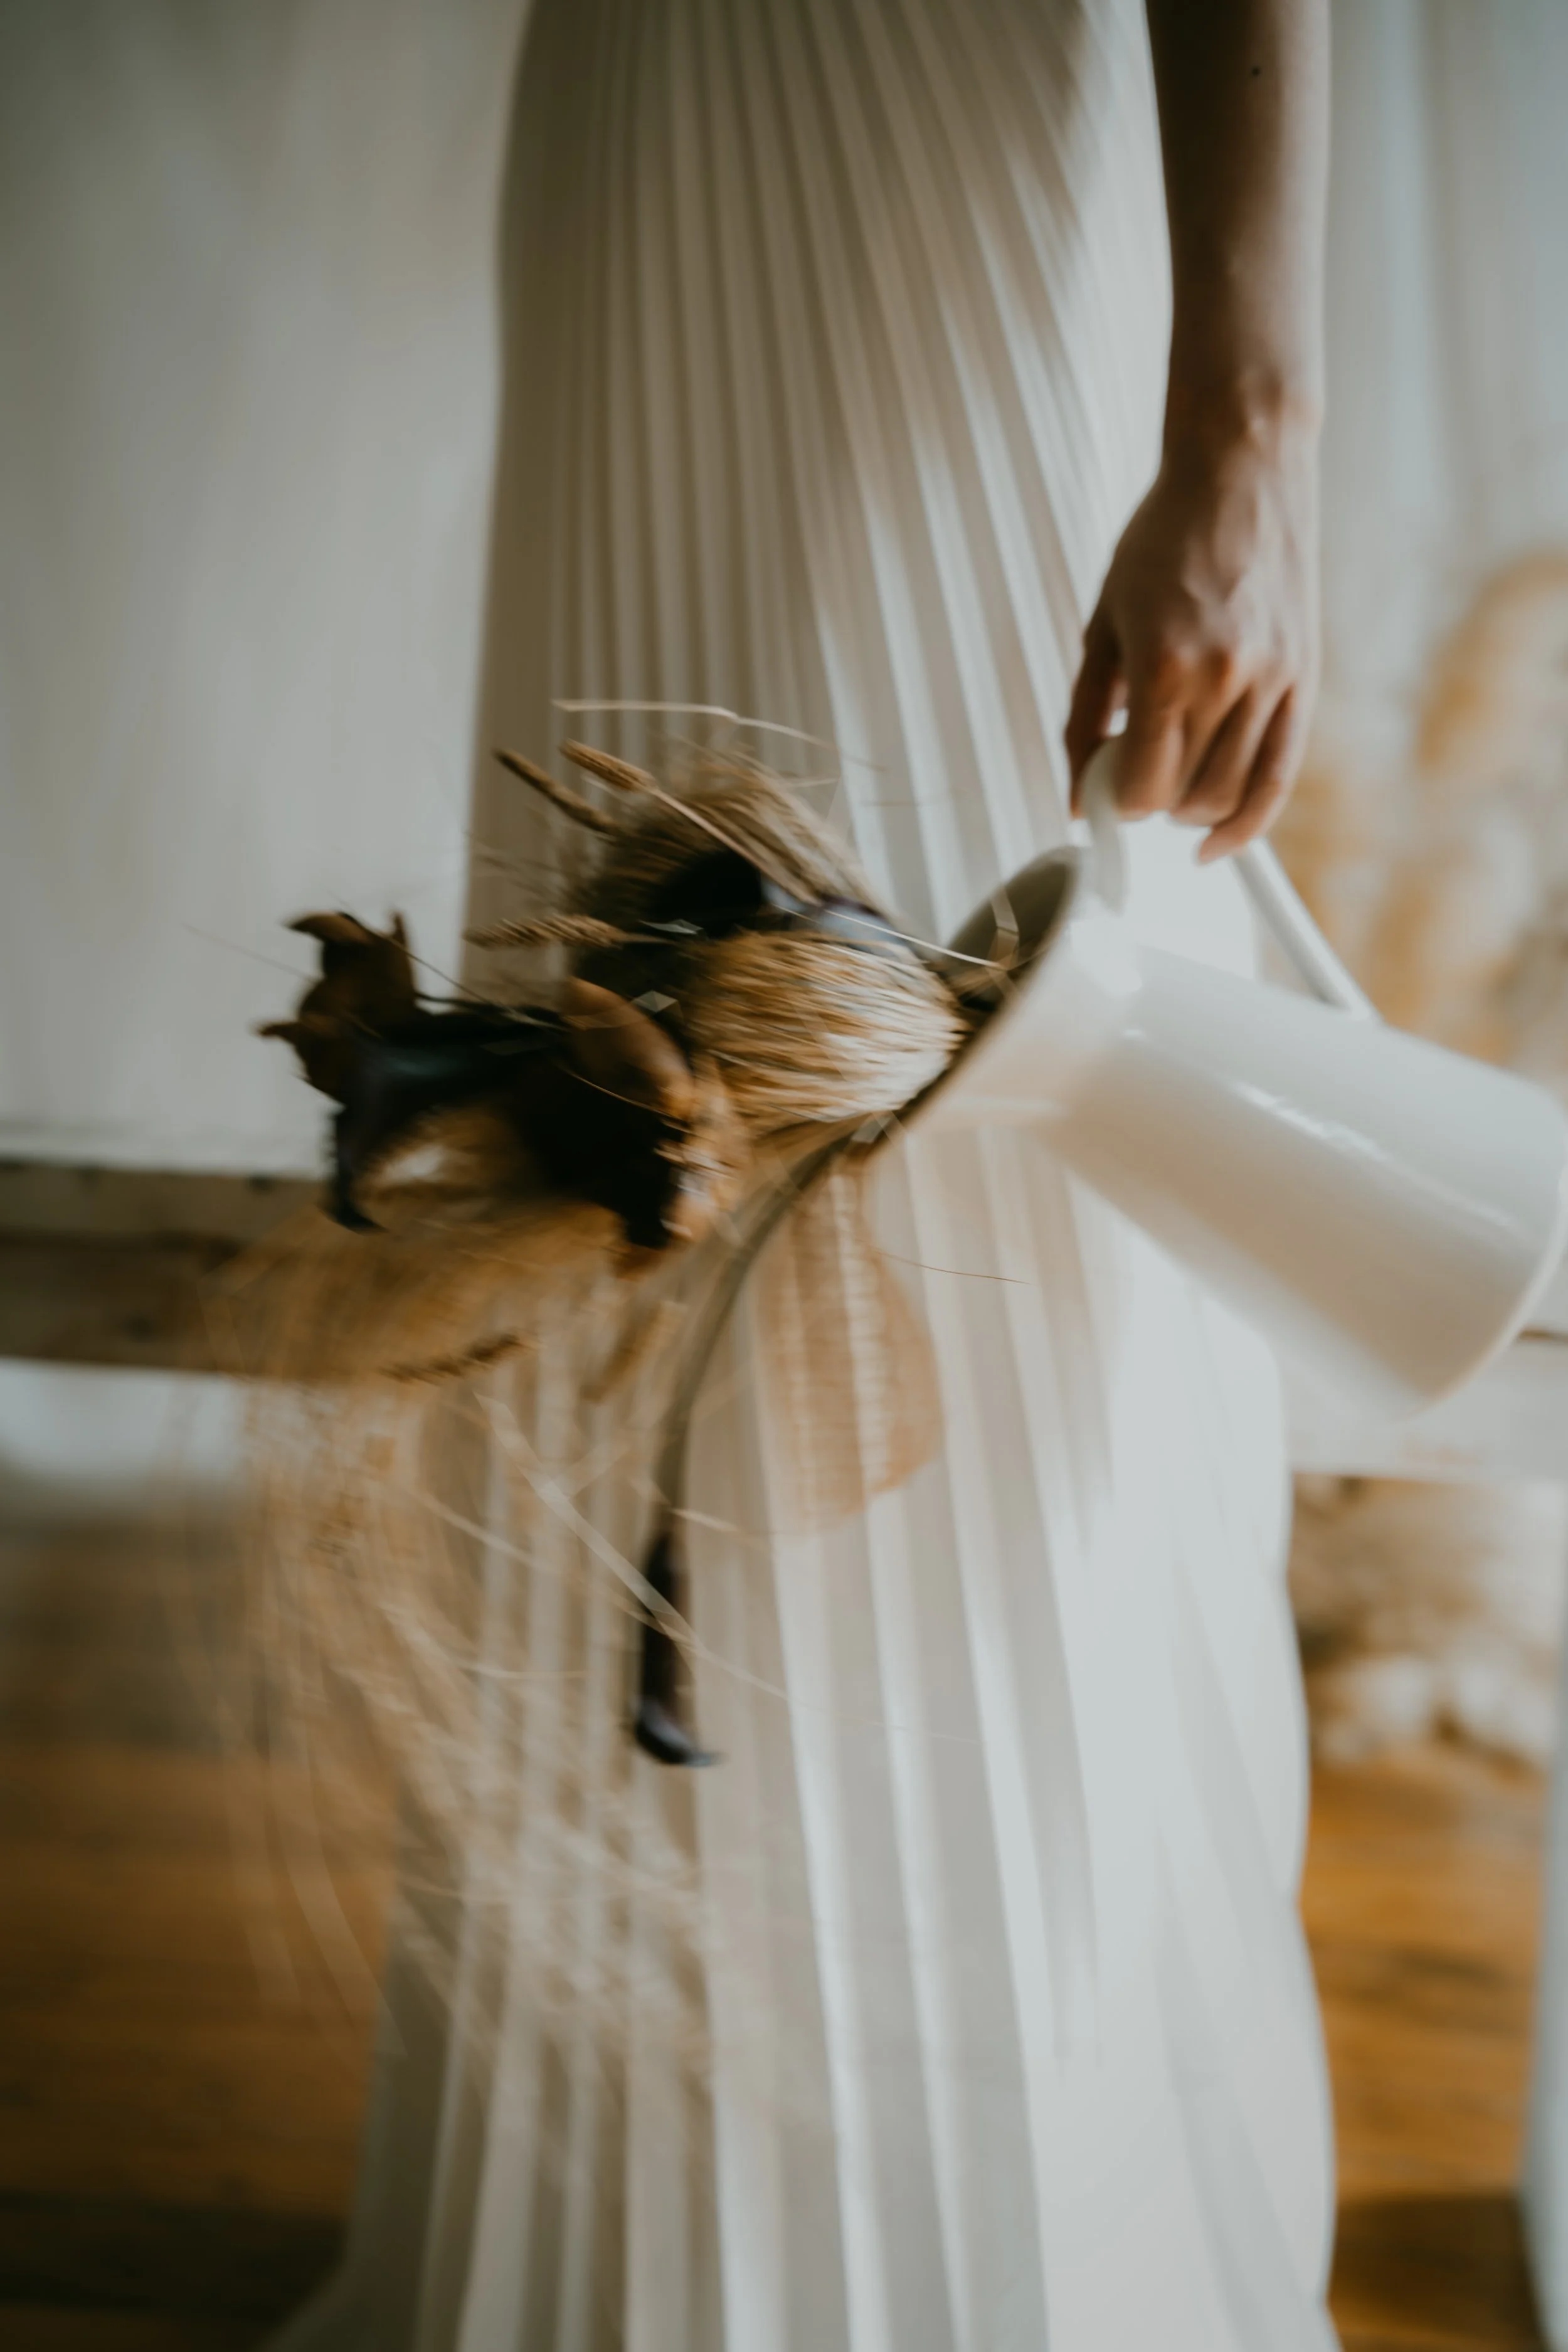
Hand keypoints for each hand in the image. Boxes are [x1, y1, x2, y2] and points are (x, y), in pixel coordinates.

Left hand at [1064, 420, 1318, 861]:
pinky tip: (1216, 841)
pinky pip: (1279, 778)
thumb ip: (1083, 717)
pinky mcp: (1305, 680)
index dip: (1114, 800)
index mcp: (1167, 666)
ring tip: (1172, 777)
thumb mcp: (1103, 625)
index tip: (1103, 783)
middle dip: (1151, 802)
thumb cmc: (1164, 540)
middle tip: (1134, 770)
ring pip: (1231, 797)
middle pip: (1184, 800)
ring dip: (1192, 810)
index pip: (1142, 789)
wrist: (1241, 470)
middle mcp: (1227, 681)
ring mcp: (1274, 682)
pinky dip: (1247, 822)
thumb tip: (1075, 799)